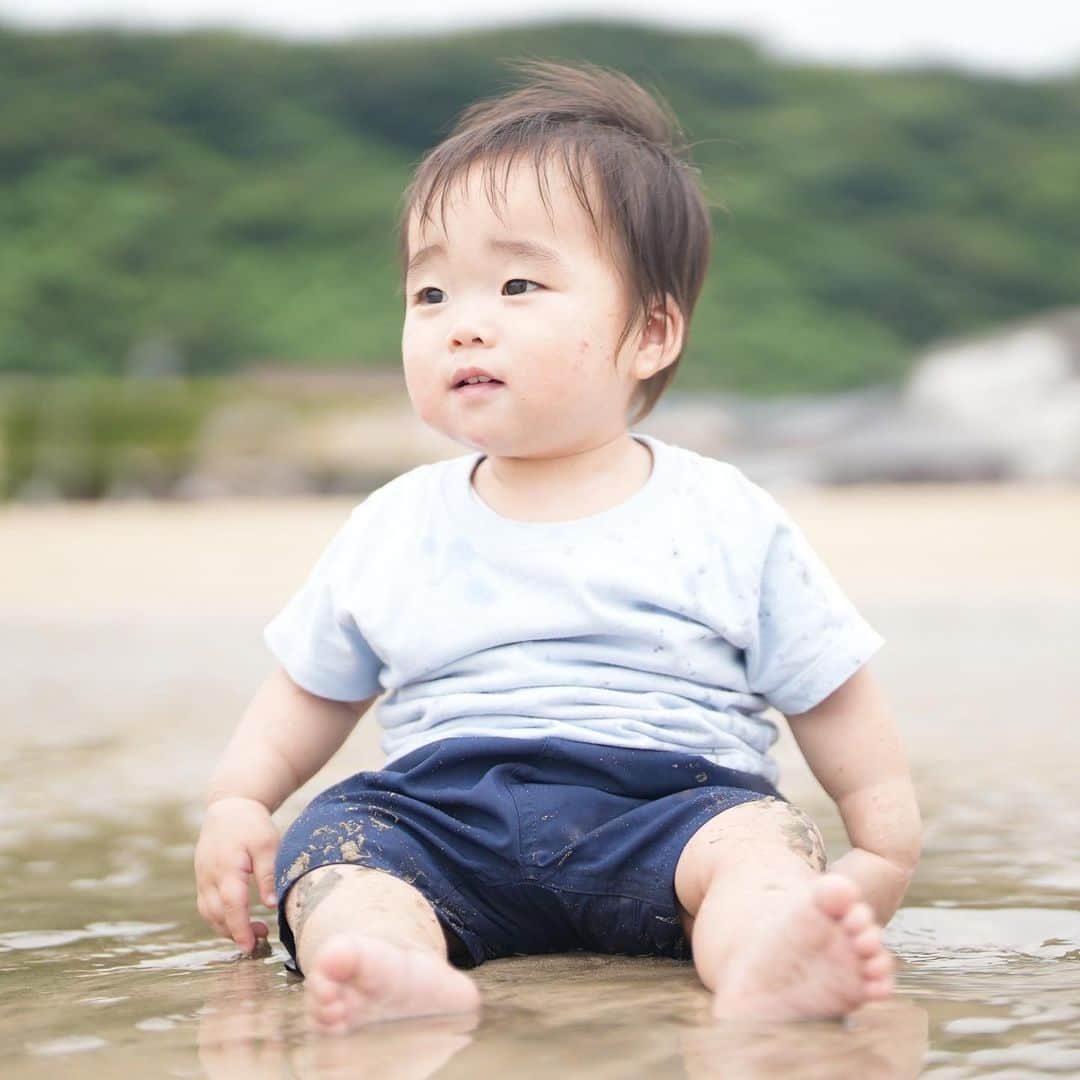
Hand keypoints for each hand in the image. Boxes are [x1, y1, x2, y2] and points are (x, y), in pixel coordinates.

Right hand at [194, 796, 280, 953]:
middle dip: (236, 932)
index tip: (250, 946)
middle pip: (217, 915)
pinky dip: (219, 918)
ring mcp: (203, 878)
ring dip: (227, 928)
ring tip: (255, 931)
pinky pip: (206, 906)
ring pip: (209, 914)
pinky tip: (238, 920)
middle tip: (262, 937)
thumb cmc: (251, 824)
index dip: (240, 929)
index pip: (232, 906)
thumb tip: (271, 905)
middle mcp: (209, 876)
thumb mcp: (267, 844)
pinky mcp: (202, 879)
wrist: (228, 807)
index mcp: (227, 867)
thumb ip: (268, 874)